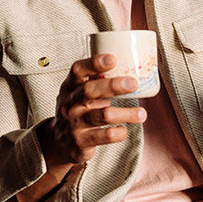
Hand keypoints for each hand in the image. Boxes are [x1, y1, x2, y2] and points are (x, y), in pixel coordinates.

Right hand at [42, 54, 147, 168]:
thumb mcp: (80, 93)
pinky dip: (119, 133)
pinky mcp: (81, 142)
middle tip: (133, 83)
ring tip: (141, 114)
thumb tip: (132, 66)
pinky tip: (124, 130)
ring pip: (102, 116)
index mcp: (70, 87)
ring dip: (126, 114)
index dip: (94, 63)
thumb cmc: (78, 110)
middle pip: (89, 91)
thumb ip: (98, 81)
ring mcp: (74, 124)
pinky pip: (105, 136)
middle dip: (113, 85)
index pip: (77, 70)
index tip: (113, 59)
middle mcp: (70, 104)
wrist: (60, 143)